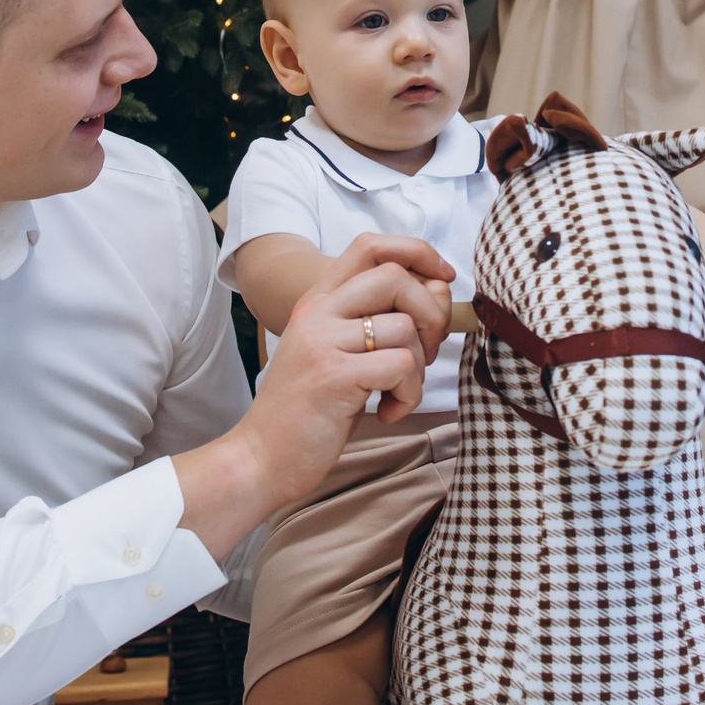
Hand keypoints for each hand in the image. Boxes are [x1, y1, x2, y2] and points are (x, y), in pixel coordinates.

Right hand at [175, 236, 453, 555]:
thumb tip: (438, 291)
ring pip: (405, 328)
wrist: (261, 458)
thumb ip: (375, 320)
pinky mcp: (334, 376)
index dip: (416, 252)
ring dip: (418, 367)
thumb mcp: (336, 353)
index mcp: (317, 301)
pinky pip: (402, 366)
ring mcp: (323, 342)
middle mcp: (317, 312)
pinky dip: (409, 394)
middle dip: (431, 313)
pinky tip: (386, 412)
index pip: (370, 246)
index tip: (443, 276)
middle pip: (395, 278)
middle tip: (426, 353)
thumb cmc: (308, 410)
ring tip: (395, 394)